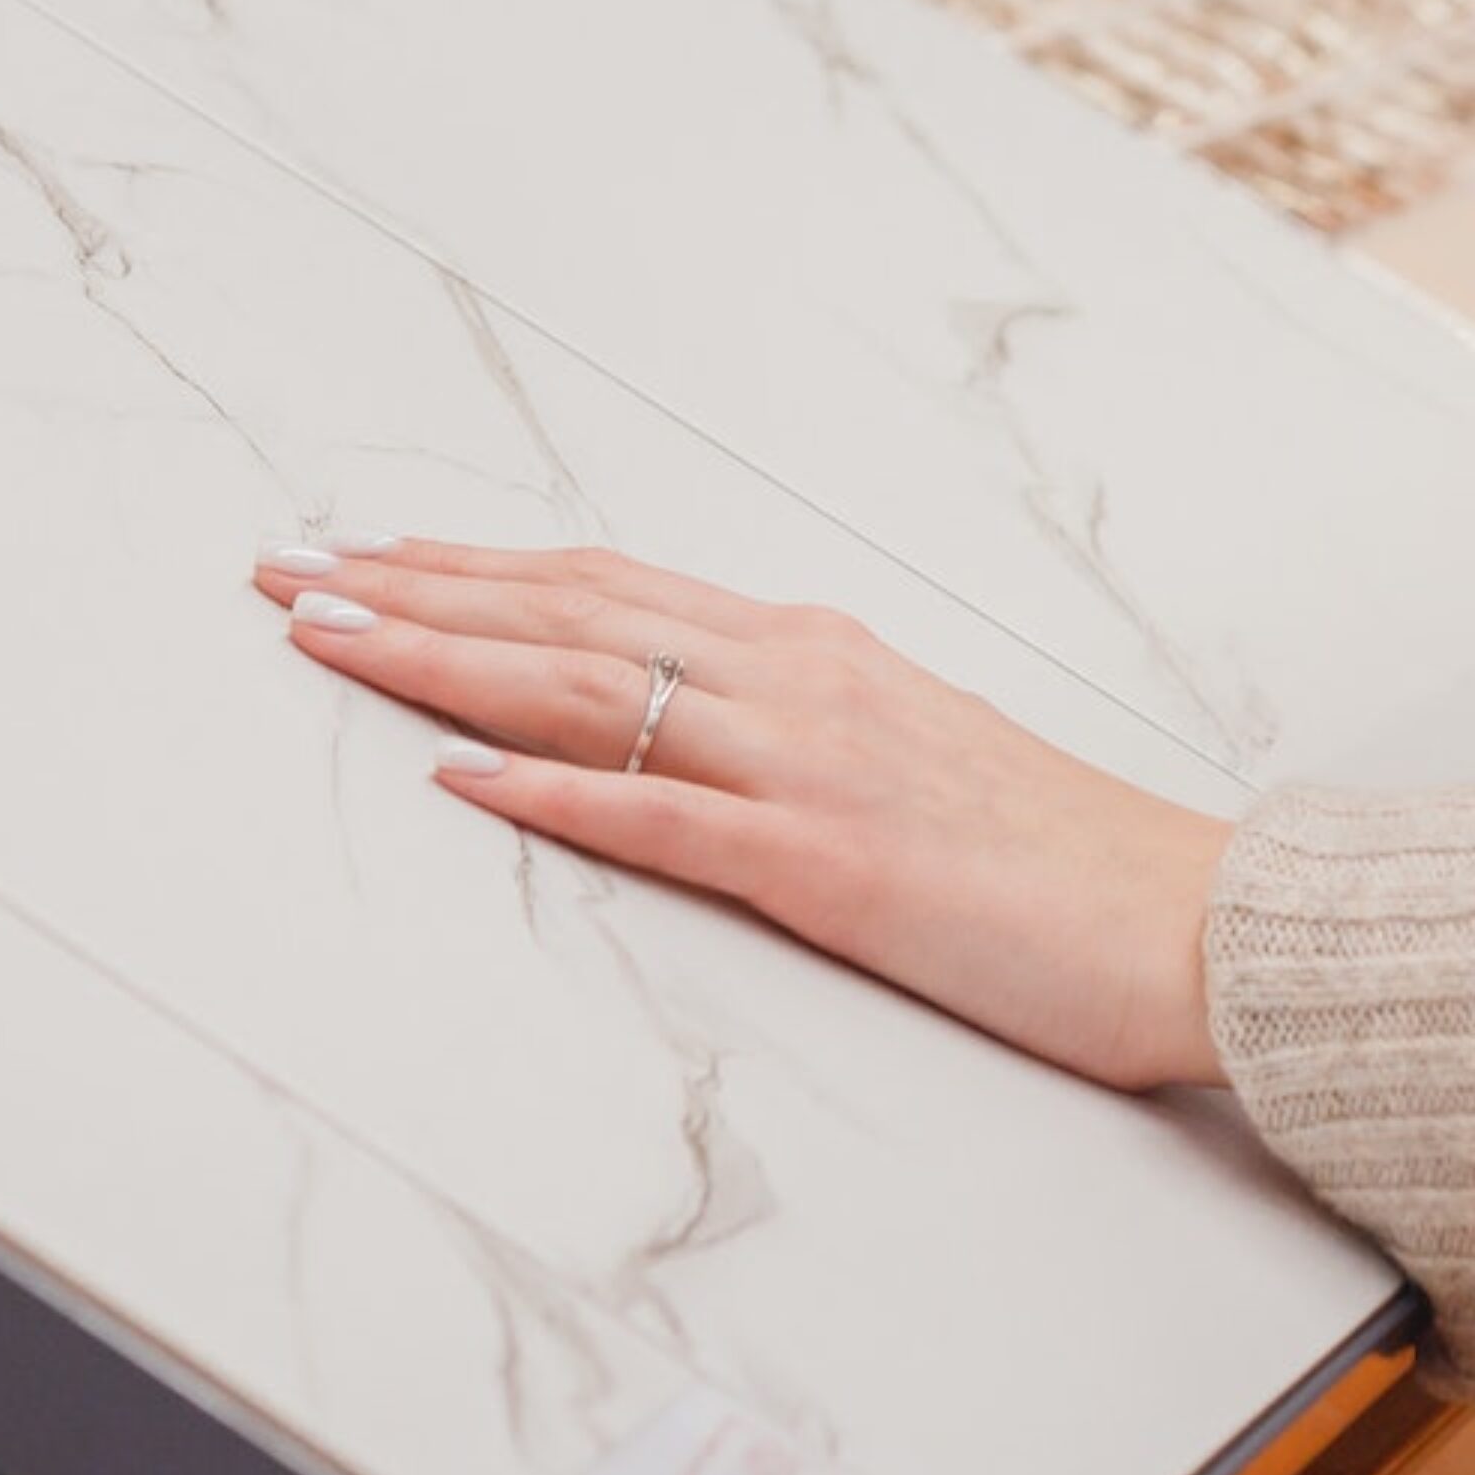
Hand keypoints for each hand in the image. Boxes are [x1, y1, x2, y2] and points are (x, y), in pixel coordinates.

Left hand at [249, 538, 1234, 1092]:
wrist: (1193, 919)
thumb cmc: (1059, 858)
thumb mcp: (915, 757)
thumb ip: (801, 729)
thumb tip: (697, 723)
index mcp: (813, 652)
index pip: (604, 589)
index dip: (470, 569)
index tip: (358, 555)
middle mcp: (799, 681)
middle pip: (569, 616)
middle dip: (411, 588)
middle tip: (281, 569)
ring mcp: (812, 767)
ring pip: (590, 690)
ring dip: (443, 660)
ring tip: (325, 637)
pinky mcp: (831, 868)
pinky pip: (665, 821)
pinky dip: (556, 791)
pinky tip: (465, 778)